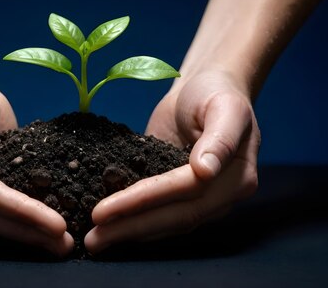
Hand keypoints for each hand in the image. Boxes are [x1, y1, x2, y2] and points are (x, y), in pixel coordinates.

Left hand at [84, 71, 259, 252]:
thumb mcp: (225, 106)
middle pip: (174, 217)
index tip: (104, 210)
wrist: (204, 86)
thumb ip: (220, 139)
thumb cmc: (216, 92)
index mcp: (236, 177)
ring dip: (128, 232)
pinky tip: (108, 228)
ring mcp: (200, 200)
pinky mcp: (178, 196)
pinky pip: (156, 213)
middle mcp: (220, 196)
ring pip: (164, 223)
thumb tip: (205, 171)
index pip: (185, 193)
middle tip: (91, 240)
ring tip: (94, 241)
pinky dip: (132, 221)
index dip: (143, 202)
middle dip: (130, 228)